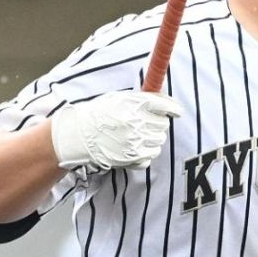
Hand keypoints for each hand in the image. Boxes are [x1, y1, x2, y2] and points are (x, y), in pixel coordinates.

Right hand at [51, 91, 181, 171]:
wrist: (79, 135)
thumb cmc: (99, 113)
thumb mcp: (119, 98)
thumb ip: (143, 99)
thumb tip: (166, 102)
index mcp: (134, 105)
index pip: (163, 105)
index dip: (173, 108)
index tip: (177, 112)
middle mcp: (136, 122)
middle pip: (163, 125)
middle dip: (158, 123)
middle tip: (145, 123)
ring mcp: (135, 141)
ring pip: (159, 141)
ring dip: (152, 138)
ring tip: (138, 135)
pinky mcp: (132, 158)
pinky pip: (151, 156)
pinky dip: (146, 153)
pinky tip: (135, 147)